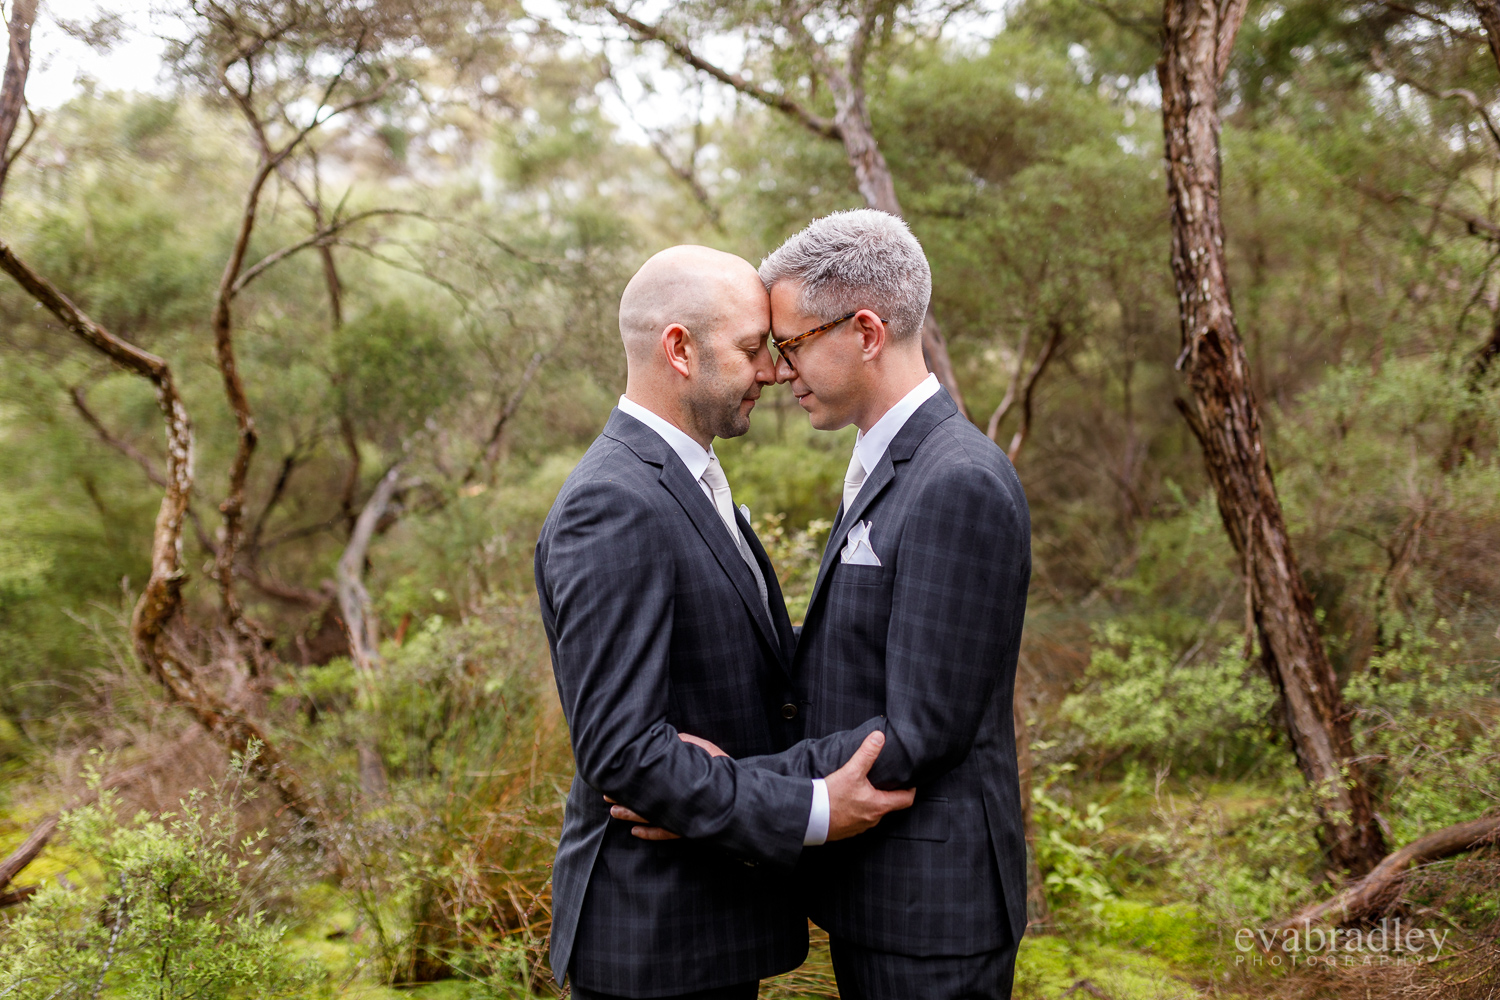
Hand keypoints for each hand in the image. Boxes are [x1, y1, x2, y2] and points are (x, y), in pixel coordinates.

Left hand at [602, 733, 726, 839]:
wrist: (745, 798)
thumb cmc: (725, 770)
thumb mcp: (707, 751)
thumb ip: (687, 744)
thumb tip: (670, 738)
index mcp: (681, 782)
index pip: (649, 782)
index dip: (630, 782)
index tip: (615, 779)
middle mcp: (679, 802)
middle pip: (645, 802)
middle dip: (624, 799)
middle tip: (606, 796)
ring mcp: (682, 818)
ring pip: (651, 819)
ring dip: (631, 816)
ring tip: (613, 812)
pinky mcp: (688, 829)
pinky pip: (665, 835)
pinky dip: (650, 834)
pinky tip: (635, 833)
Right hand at [825, 731, 914, 840]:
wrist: (809, 817)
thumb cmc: (832, 797)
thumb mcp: (851, 771)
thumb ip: (867, 753)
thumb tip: (879, 737)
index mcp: (879, 806)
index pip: (906, 800)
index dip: (910, 789)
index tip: (909, 781)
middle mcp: (873, 819)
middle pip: (889, 806)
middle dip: (888, 793)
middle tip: (886, 781)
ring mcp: (860, 827)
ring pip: (873, 813)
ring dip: (872, 802)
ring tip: (866, 789)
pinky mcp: (848, 831)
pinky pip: (859, 819)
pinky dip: (858, 810)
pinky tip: (849, 801)